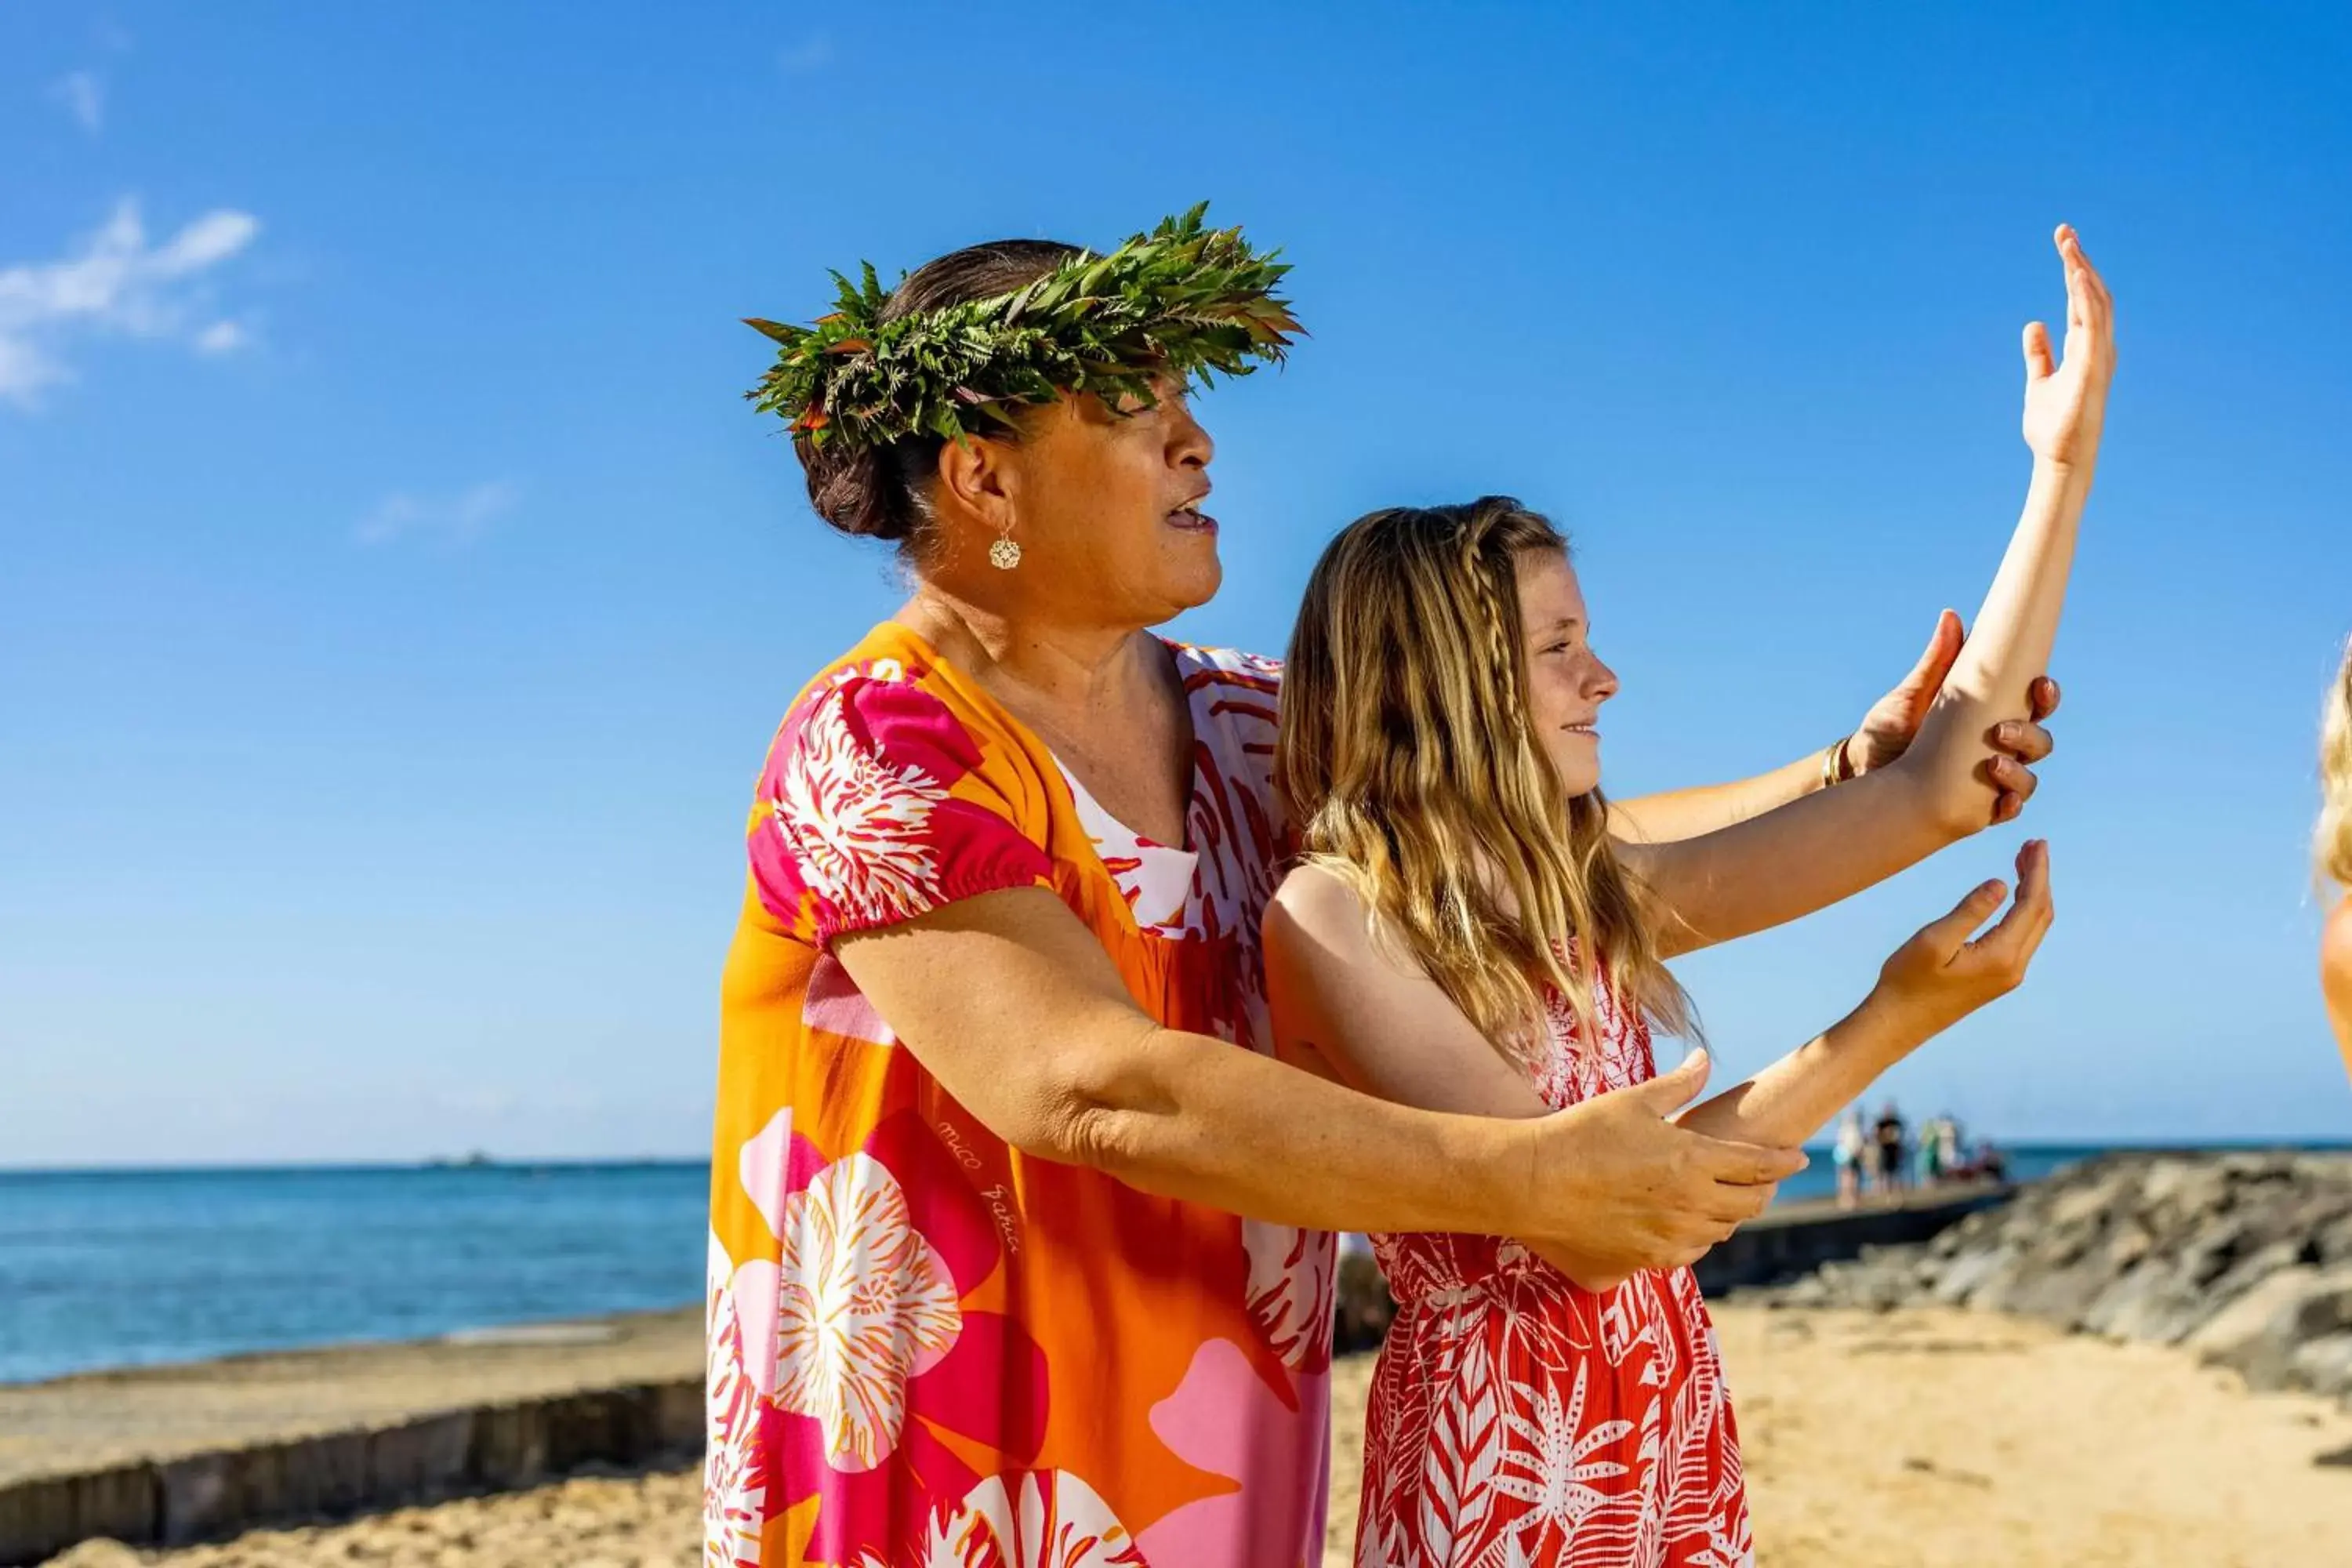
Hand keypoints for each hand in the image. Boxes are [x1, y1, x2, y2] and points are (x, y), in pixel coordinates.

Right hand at [1522, 1048, 1806, 1289]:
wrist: (1529, 1184)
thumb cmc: (1579, 1134)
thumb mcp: (1631, 1101)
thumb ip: (1677, 1084)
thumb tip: (1704, 1059)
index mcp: (1692, 1161)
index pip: (1758, 1165)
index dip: (1783, 1161)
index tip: (1798, 1158)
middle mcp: (1690, 1206)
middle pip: (1750, 1204)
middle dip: (1764, 1190)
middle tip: (1763, 1179)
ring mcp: (1668, 1239)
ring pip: (1721, 1231)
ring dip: (1729, 1214)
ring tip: (1723, 1198)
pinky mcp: (1643, 1262)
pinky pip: (1688, 1253)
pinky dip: (1696, 1237)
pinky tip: (1684, 1224)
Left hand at [1846, 609, 2060, 823]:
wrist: (1859, 770)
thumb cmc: (1889, 729)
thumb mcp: (1912, 694)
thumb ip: (1937, 662)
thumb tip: (1951, 616)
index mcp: (1990, 715)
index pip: (2033, 704)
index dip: (2046, 694)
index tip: (2039, 683)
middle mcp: (1998, 747)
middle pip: (2039, 741)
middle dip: (2030, 734)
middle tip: (2001, 730)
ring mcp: (1990, 779)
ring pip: (2028, 777)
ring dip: (2020, 771)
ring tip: (1993, 763)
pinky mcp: (1976, 807)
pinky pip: (2006, 810)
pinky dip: (2009, 807)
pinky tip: (2000, 803)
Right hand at [1867, 839, 2054, 1039]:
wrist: (1899, 1022)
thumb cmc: (1908, 981)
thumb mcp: (1934, 940)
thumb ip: (1971, 910)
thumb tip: (2001, 883)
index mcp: (2002, 956)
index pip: (2031, 905)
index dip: (2037, 871)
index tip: (2038, 843)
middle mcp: (2013, 968)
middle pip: (2040, 914)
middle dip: (2040, 878)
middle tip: (2033, 845)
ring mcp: (2008, 975)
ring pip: (2034, 927)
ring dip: (2033, 893)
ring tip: (2023, 863)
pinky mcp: (1998, 978)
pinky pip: (2022, 937)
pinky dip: (2023, 911)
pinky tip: (2011, 897)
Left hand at [2022, 225, 2115, 472]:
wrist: (2061, 461)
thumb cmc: (2053, 427)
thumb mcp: (2039, 382)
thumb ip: (2039, 353)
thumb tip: (2034, 324)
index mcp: (2087, 348)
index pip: (2082, 300)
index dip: (2074, 270)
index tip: (2063, 242)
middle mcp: (2099, 347)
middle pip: (2092, 294)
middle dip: (2079, 260)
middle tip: (2063, 231)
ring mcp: (2099, 357)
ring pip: (2096, 303)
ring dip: (2082, 271)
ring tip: (2068, 244)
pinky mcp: (2093, 368)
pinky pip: (2093, 324)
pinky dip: (2085, 298)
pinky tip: (2074, 275)